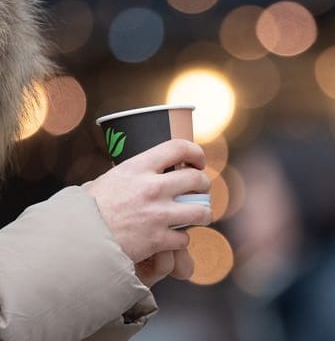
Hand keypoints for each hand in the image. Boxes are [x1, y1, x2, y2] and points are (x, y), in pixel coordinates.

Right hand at [83, 139, 211, 263]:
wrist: (75, 241)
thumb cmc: (85, 210)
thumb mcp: (104, 181)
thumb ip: (126, 176)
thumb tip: (134, 175)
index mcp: (138, 167)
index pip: (178, 147)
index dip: (196, 152)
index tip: (198, 161)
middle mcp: (152, 188)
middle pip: (197, 179)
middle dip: (205, 184)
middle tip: (202, 190)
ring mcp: (157, 214)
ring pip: (201, 210)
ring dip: (204, 213)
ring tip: (200, 215)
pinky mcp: (158, 240)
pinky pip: (184, 238)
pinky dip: (182, 240)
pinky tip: (174, 239)